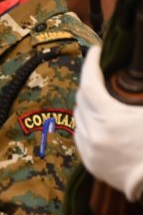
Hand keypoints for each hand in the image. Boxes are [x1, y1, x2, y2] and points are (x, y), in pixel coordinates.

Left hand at [75, 47, 142, 200]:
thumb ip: (141, 93)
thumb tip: (140, 74)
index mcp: (110, 118)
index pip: (90, 84)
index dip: (91, 64)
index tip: (95, 51)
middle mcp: (94, 133)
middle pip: (82, 99)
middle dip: (90, 83)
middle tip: (101, 73)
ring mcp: (89, 150)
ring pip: (78, 118)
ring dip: (86, 105)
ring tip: (100, 97)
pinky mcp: (89, 163)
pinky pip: (79, 136)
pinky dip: (85, 124)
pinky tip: (97, 121)